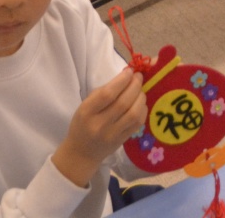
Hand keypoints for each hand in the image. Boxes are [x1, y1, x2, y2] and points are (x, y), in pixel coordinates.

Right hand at [51, 69, 145, 187]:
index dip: (122, 80)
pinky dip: (143, 110)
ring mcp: (112, 135)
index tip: (129, 71)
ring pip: (134, 113)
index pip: (107, 94)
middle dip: (135, 86)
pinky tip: (141, 104)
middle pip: (123, 102)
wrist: (82, 153)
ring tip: (140, 90)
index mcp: (87, 112)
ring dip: (141, 97)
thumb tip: (126, 77)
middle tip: (139, 77)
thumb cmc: (83, 124)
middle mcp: (100, 124)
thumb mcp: (85, 106)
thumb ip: (103, 92)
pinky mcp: (123, 141)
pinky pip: (138, 123)